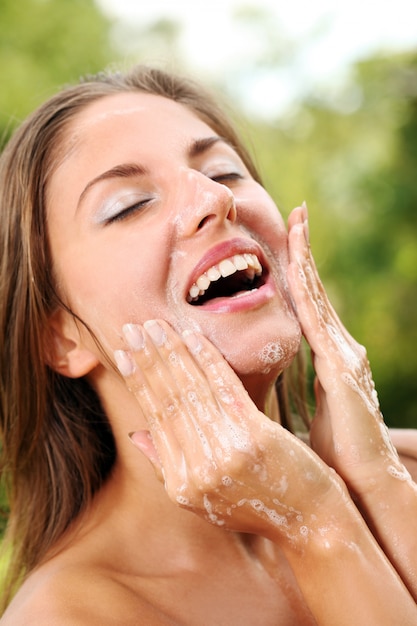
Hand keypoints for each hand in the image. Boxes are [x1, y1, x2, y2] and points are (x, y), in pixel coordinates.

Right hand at [114, 320, 347, 544]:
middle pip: (169, 402)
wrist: (310, 523)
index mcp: (181, 484)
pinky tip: (193, 336)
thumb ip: (169, 466)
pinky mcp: (255, 435)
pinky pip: (224, 388)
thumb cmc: (258, 505)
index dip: (139, 383)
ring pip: (191, 391)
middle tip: (133, 329)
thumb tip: (137, 433)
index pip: (155, 421)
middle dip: (148, 360)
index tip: (123, 354)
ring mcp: (226, 452)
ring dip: (171, 353)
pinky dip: (207, 359)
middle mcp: (198, 469)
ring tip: (156, 326)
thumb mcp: (204, 500)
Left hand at [286, 203, 407, 496]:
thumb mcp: (305, 416)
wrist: (359, 488)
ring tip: (298, 219)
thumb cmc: (329, 457)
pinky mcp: (341, 365)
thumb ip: (291, 395)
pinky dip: (307, 286)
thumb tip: (266, 387)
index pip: (309, 309)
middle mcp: (339, 349)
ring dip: (306, 257)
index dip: (299, 276)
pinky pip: (317, 317)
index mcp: (329, 361)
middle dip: (304, 252)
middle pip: (315, 293)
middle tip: (296, 212)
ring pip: (318, 296)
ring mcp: (343, 354)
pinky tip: (298, 259)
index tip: (286, 245)